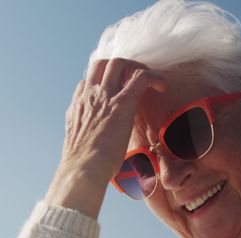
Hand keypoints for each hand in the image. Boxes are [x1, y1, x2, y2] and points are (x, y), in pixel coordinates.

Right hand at [46, 59, 165, 217]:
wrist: (82, 170)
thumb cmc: (83, 169)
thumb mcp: (81, 150)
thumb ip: (88, 144)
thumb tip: (96, 161)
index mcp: (78, 107)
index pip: (87, 81)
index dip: (102, 81)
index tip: (116, 90)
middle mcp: (89, 96)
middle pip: (101, 64)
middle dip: (119, 66)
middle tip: (134, 78)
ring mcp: (104, 97)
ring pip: (118, 63)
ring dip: (135, 67)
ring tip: (148, 80)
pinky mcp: (122, 102)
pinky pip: (139, 77)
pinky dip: (153, 78)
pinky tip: (162, 87)